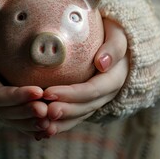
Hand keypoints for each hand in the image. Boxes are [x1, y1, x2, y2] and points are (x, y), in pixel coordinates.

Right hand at [0, 15, 48, 135]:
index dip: (17, 96)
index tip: (39, 91)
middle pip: (6, 111)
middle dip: (26, 113)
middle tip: (47, 111)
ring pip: (13, 119)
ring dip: (31, 123)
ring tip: (50, 123)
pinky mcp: (10, 103)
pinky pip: (20, 119)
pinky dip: (32, 125)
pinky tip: (49, 128)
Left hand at [38, 19, 128, 138]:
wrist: (116, 41)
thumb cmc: (114, 32)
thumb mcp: (118, 34)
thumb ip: (114, 47)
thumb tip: (102, 63)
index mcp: (115, 77)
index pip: (92, 90)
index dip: (71, 94)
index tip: (49, 92)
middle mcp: (107, 93)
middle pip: (85, 106)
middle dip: (64, 111)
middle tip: (43, 112)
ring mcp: (98, 98)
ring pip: (80, 115)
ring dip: (61, 121)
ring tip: (42, 124)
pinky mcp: (88, 100)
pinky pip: (76, 115)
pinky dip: (62, 123)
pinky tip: (44, 128)